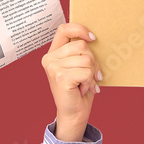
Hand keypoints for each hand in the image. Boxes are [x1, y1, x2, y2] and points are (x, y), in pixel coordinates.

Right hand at [41, 23, 100, 141]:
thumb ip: (80, 52)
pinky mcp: (60, 78)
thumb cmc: (79, 89)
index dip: (80, 29)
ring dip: (91, 74)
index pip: (64, 29)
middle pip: (81, 46)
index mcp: (53, 53)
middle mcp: (50, 59)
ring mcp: (53, 68)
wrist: (74, 114)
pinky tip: (82, 89)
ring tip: (84, 83)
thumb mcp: (78, 66)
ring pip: (86, 59)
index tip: (93, 38)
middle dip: (92, 61)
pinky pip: (86, 72)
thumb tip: (93, 38)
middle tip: (89, 76)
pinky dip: (89, 82)